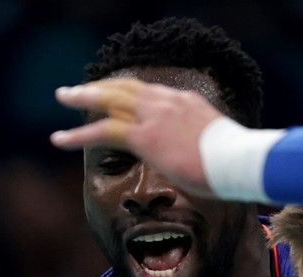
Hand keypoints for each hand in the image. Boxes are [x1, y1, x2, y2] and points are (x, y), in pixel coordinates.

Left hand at [50, 78, 219, 196]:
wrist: (242, 162)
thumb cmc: (236, 163)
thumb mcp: (214, 147)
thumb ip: (196, 146)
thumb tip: (190, 160)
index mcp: (186, 102)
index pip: (148, 91)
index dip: (124, 90)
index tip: (110, 93)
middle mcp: (168, 102)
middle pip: (125, 87)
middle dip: (99, 86)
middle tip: (77, 89)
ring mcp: (156, 116)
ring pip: (110, 100)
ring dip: (82, 98)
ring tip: (61, 97)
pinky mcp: (146, 137)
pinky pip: (104, 131)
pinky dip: (78, 135)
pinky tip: (59, 140)